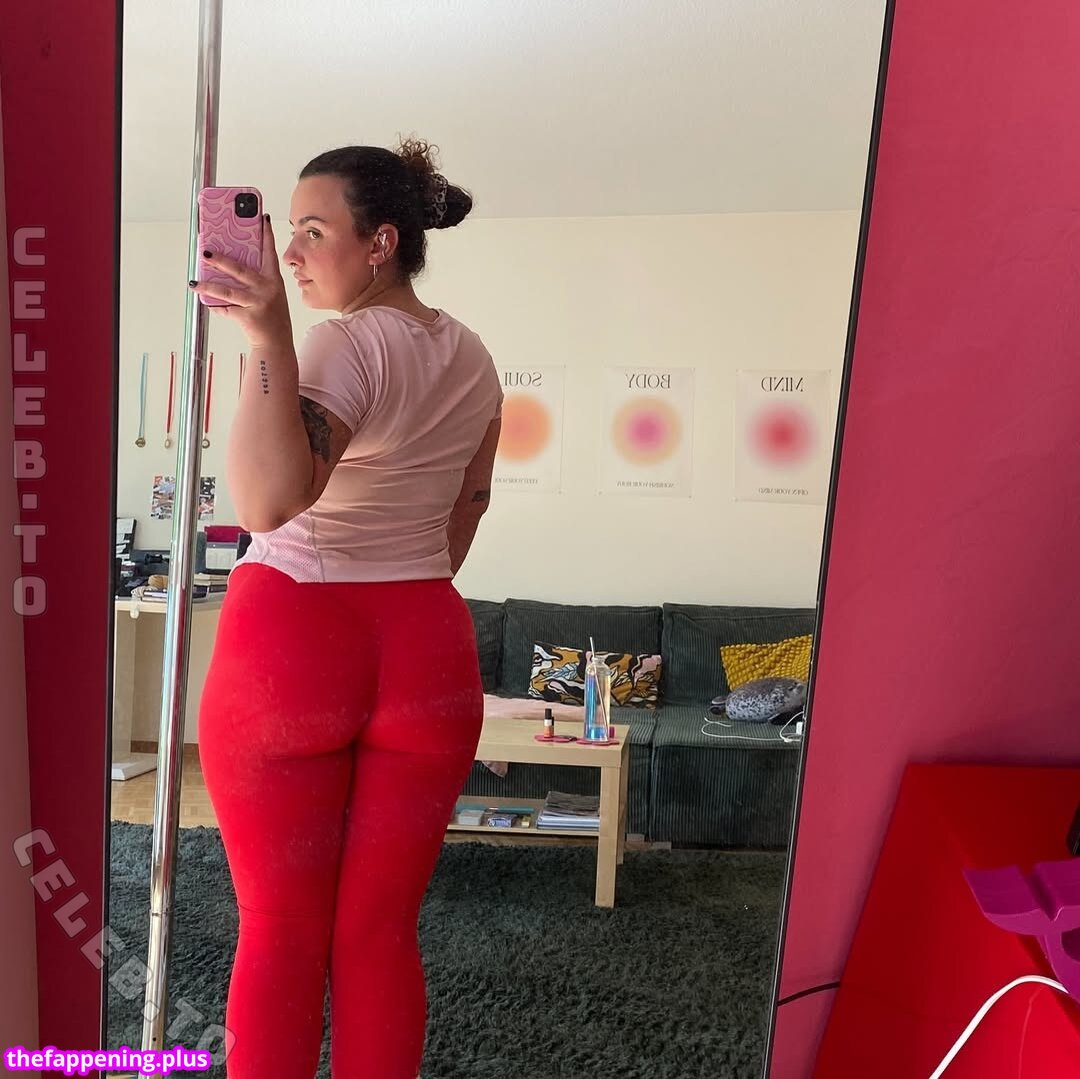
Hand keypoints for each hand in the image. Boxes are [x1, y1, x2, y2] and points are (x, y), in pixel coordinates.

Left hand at [189, 215, 291, 348]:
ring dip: (209, 285)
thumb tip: (226, 267)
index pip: (269, 253)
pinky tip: (206, 302)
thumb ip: (255, 281)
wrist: (276, 344)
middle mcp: (267, 289)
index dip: (266, 235)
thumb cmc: (272, 317)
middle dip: (221, 260)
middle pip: (240, 270)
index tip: (261, 218)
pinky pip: (226, 309)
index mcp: (274, 280)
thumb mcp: (270, 295)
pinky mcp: (248, 317)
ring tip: (194, 282)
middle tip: (205, 252)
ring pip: (228, 291)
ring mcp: (258, 303)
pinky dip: (215, 307)